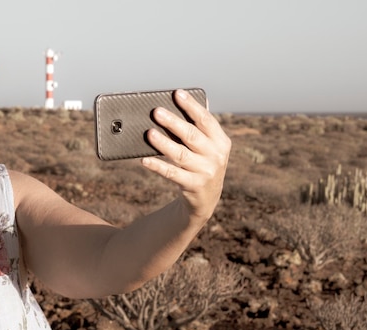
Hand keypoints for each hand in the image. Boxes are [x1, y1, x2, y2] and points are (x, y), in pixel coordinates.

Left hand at [142, 89, 230, 221]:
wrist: (206, 198)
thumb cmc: (202, 164)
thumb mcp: (208, 147)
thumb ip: (199, 128)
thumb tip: (181, 101)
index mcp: (221, 141)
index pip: (206, 120)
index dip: (191, 106)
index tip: (177, 93)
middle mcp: (216, 156)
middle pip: (191, 136)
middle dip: (173, 122)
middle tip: (156, 112)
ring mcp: (206, 172)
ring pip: (181, 155)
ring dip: (164, 143)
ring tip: (149, 133)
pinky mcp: (194, 186)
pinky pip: (172, 174)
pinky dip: (158, 166)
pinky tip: (145, 160)